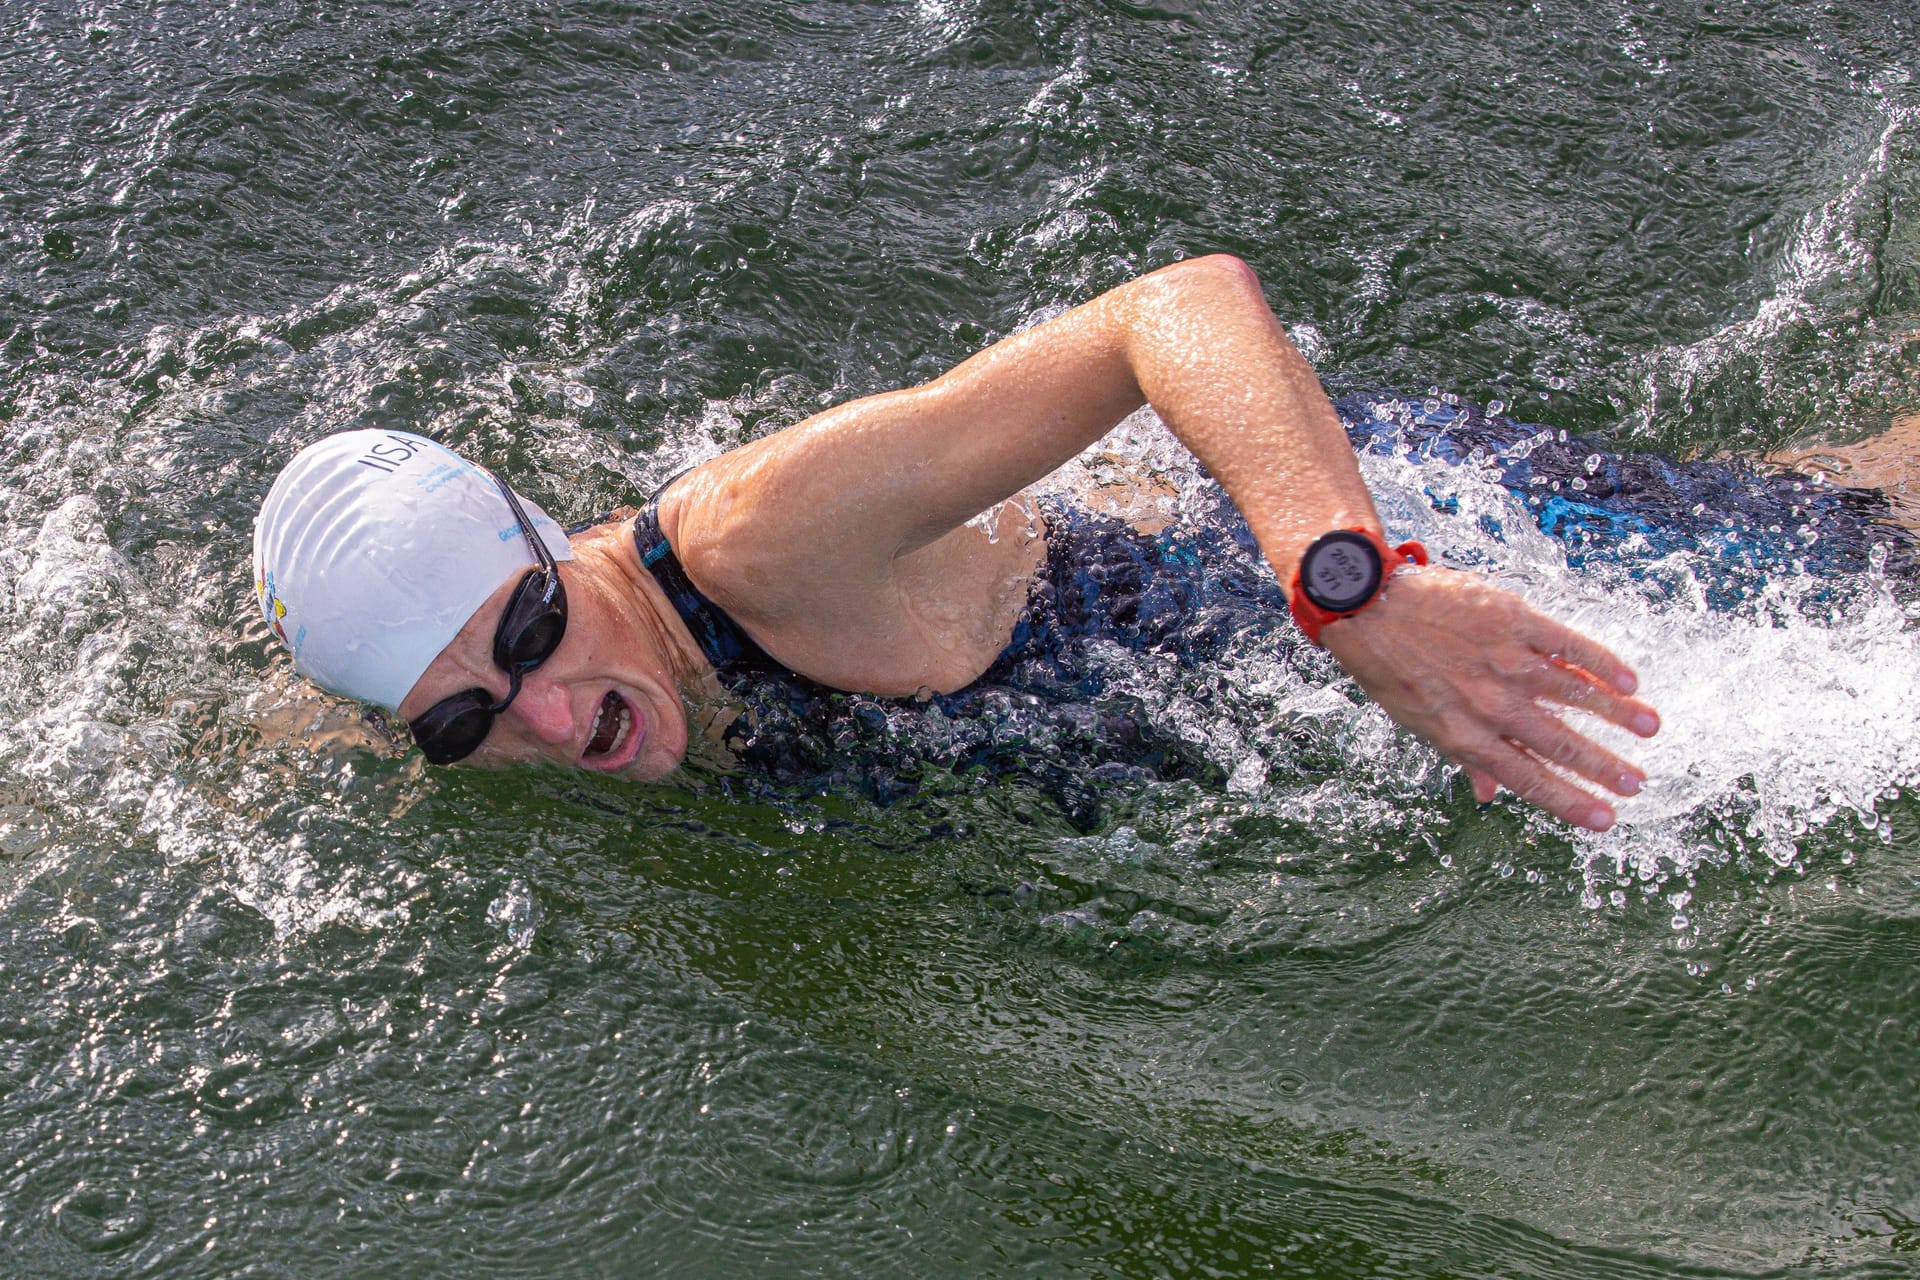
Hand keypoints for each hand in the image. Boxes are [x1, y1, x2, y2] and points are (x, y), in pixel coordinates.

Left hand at [1317, 567, 1658, 830]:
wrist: (1369, 605)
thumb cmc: (1391, 666)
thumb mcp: (1418, 721)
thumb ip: (1462, 757)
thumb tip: (1488, 796)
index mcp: (1466, 735)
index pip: (1528, 779)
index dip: (1570, 801)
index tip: (1606, 819)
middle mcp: (1489, 704)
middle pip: (1558, 743)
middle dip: (1603, 767)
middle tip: (1638, 784)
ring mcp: (1504, 660)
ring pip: (1572, 694)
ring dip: (1616, 713)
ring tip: (1649, 728)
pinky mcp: (1512, 620)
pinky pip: (1566, 645)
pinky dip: (1599, 662)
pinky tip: (1628, 679)